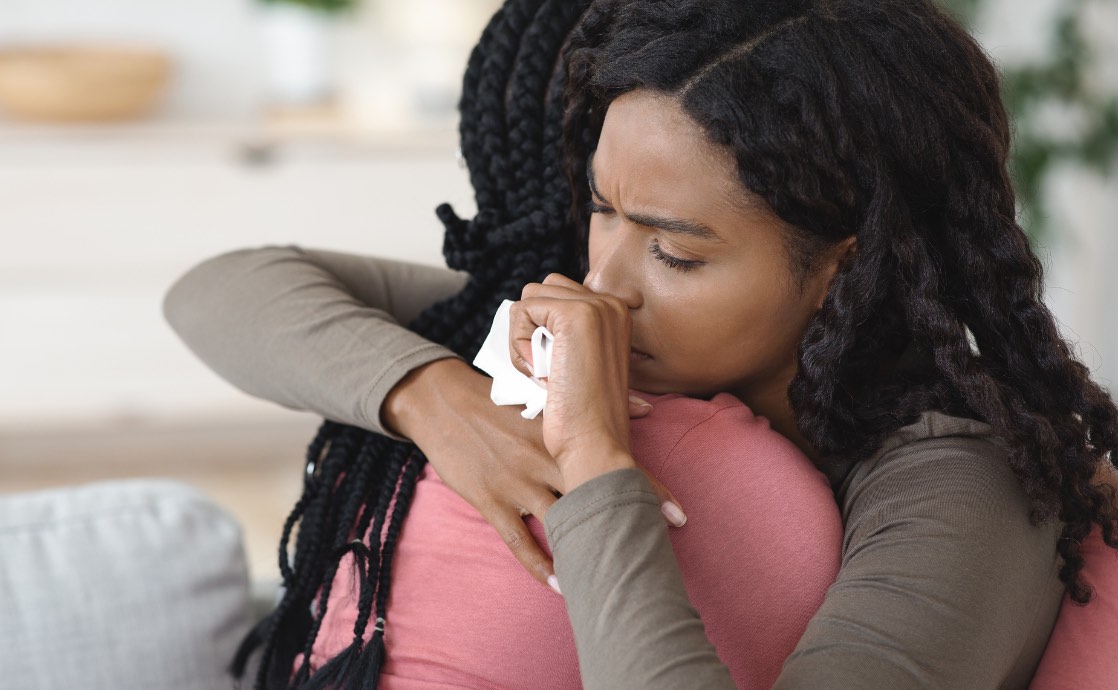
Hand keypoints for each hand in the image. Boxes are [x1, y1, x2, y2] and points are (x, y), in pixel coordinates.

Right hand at [382, 357, 681, 589]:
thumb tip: (649, 406)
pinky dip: (540, 565)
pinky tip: (560, 583)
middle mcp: (545, 459)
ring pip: (561, 523)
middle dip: (626, 524)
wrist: (440, 402)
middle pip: (595, 496)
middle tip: (657, 551)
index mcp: (562, 433)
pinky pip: (519, 541)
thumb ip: (598, 406)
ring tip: (613, 576)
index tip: (677, 513)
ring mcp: (518, 482)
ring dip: (586, 550)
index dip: (647, 488)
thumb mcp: (545, 398)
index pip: (614, 461)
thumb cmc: (499, 398)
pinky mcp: (491, 500)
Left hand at [508, 274, 637, 489]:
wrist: (595, 443)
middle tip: (548, 371)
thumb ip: (564, 334)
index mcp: (615, 313)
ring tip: (544, 372)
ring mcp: (595, 307)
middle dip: (531, 328)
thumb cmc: (582, 415)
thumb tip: (527, 310)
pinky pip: (522, 311)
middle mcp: (610, 304)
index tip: (561, 369)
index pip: (558, 294)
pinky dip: (519, 345)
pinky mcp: (574, 316)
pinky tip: (539, 373)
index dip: (543, 330)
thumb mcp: (579, 362)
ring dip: (523, 337)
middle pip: (542, 290)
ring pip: (529, 298)